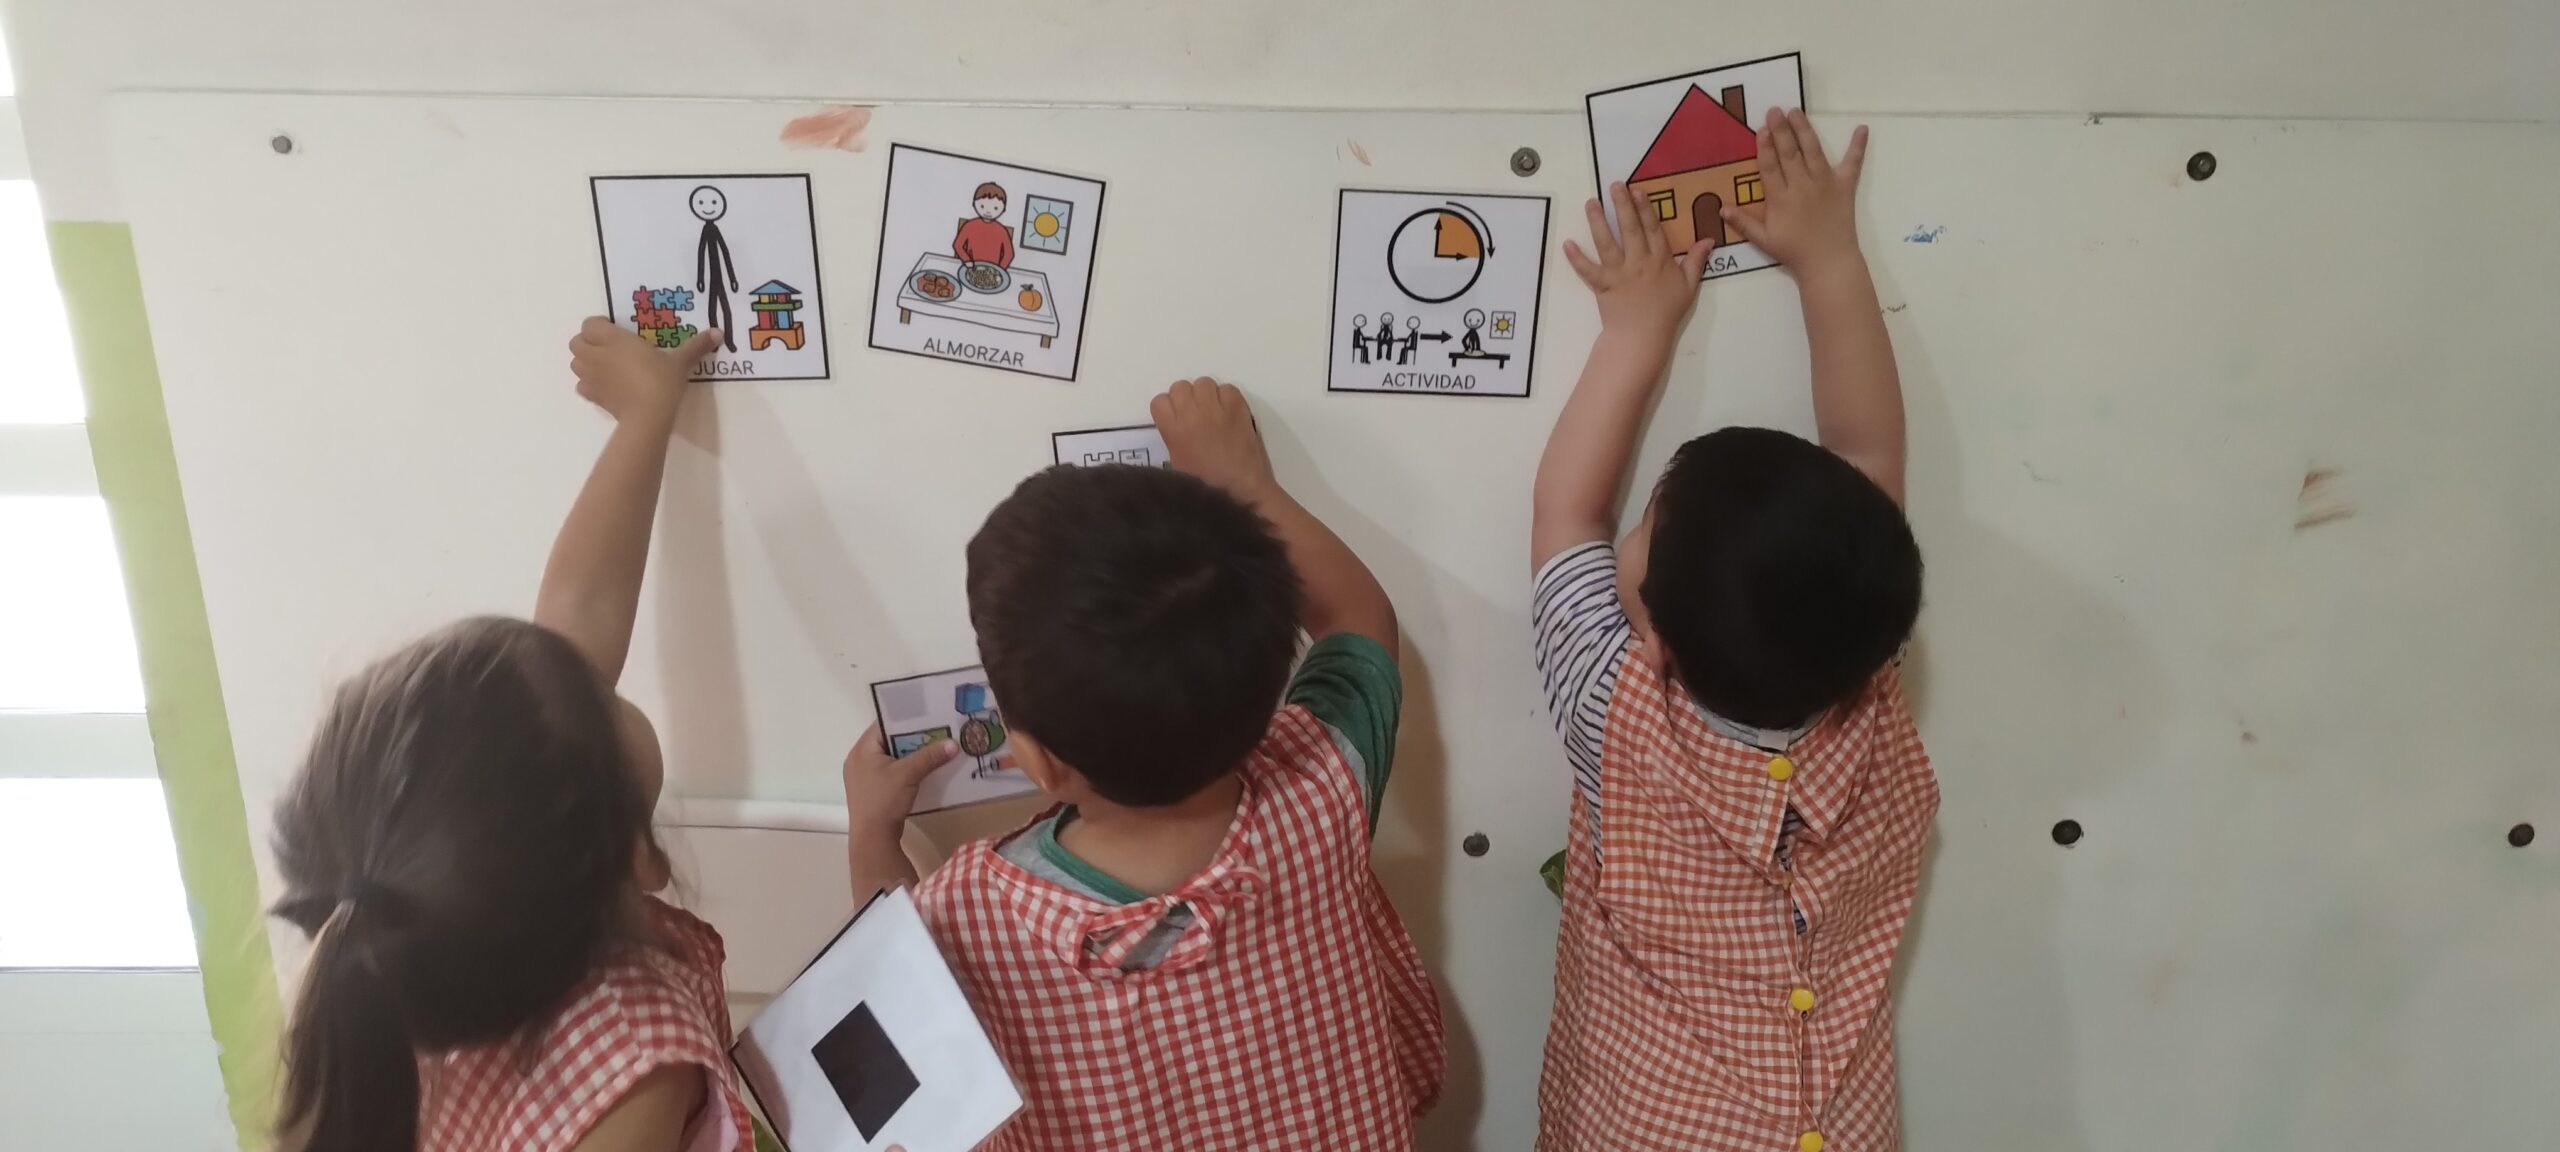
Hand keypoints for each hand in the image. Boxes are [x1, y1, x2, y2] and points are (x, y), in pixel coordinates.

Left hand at [568, 317, 718, 423]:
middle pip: (576, 342)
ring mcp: (592, 377)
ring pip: (575, 363)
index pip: (590, 324)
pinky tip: (607, 387)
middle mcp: (597, 354)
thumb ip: (696, 346)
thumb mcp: (680, 362)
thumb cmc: (660, 381)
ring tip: (606, 366)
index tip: (616, 331)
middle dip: (587, 343)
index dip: (599, 326)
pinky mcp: (593, 397)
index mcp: (613, 339)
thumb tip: (718, 333)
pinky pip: (582, 386)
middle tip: (608, 348)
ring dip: (586, 362)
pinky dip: (589, 385)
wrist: (648, 416)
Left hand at [843, 722, 959, 839]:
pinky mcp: (872, 792)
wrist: (873, 838)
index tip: (927, 716)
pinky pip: (891, 773)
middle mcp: (858, 760)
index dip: (905, 719)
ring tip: (935, 749)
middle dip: (912, 738)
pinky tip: (925, 770)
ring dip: (911, 755)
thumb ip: (930, 756)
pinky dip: (906, 770)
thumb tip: (954, 744)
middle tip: (936, 731)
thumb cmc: (884, 799)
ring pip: (891, 758)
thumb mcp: (908, 774)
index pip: (883, 724)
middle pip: (888, 741)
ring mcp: (864, 777)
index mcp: (861, 750)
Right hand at [1152, 377, 1277, 503]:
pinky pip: (1227, 388)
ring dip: (1206, 395)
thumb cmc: (1206, 485)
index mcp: (1173, 430)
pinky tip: (1229, 413)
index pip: (1160, 401)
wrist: (1241, 490)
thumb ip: (1172, 436)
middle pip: (1180, 387)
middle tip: (1195, 415)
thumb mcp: (1176, 462)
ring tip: (1213, 412)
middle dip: (1186, 399)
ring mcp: (1216, 408)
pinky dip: (1227, 398)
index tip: (1176, 420)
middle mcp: (1192, 413)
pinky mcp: (1238, 407)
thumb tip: (1177, 424)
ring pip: (1203, 382)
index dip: (1168, 410)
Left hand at [1563, 182, 1715, 339]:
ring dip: (1598, 222)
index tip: (1638, 190)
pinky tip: (1567, 244)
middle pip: (1630, 229)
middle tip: (1614, 185)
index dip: (1645, 209)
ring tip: (1591, 202)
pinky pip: (1588, 270)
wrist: (1643, 337)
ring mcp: (1619, 273)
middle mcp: (1639, 262)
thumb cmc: (1666, 312)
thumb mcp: (1688, 286)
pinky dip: (1576, 258)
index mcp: (1660, 260)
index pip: (1653, 229)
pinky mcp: (1603, 285)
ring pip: (1607, 243)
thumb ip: (1696, 261)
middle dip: (1622, 205)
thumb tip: (1709, 239)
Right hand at [1724, 110, 1867, 277]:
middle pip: (1789, 153)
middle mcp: (1802, 185)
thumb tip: (1721, 208)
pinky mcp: (1845, 186)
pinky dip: (1858, 146)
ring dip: (1804, 130)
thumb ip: (1743, 222)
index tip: (1761, 129)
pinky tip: (1862, 128)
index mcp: (1780, 198)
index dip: (1765, 147)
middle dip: (1781, 130)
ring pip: (1812, 151)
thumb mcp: (1764, 240)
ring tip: (1796, 111)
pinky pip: (1852, 163)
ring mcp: (1824, 183)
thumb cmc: (1794, 252)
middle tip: (1775, 110)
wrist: (1828, 262)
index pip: (1770, 166)